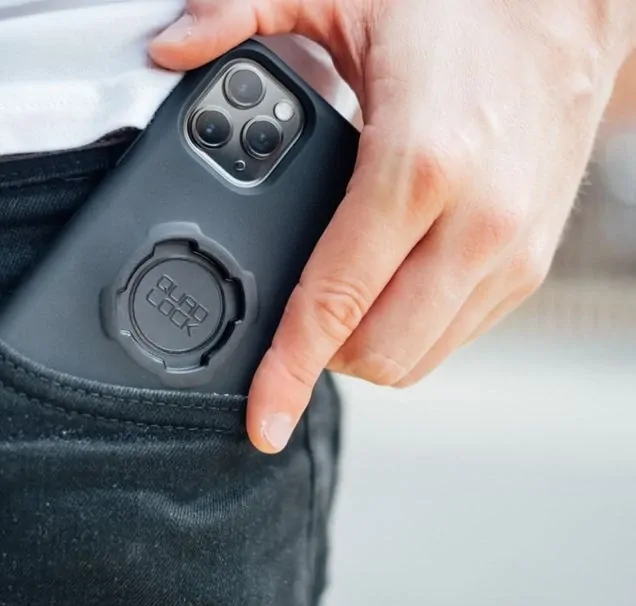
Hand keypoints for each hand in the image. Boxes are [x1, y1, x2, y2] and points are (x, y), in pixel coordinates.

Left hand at [150, 0, 635, 452]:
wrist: (574, 4)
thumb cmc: (469, 5)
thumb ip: (244, 16)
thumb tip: (173, 47)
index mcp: (419, 168)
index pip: (335, 303)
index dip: (288, 373)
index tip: (263, 421)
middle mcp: (478, 224)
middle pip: (380, 353)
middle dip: (323, 357)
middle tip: (289, 322)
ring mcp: (513, 251)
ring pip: (421, 356)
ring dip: (367, 346)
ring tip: (335, 302)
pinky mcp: (530, 261)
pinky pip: (456, 333)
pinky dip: (410, 328)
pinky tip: (385, 286)